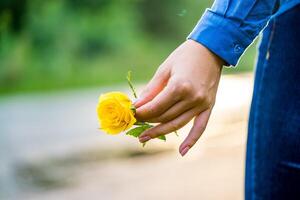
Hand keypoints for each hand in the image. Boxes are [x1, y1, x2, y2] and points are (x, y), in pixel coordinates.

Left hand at [134, 40, 223, 155]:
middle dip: (147, 121)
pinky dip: (192, 140)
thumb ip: (151, 90)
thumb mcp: (164, 69)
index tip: (131, 115)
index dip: (141, 113)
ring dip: (160, 132)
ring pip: (177, 124)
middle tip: (134, 125)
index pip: (155, 107)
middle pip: (165, 116)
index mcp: (180, 86)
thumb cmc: (184, 56)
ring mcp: (202, 104)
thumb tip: (137, 105)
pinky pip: (200, 127)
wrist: (210, 50)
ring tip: (144, 137)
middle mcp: (192, 98)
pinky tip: (182, 152)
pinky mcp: (209, 106)